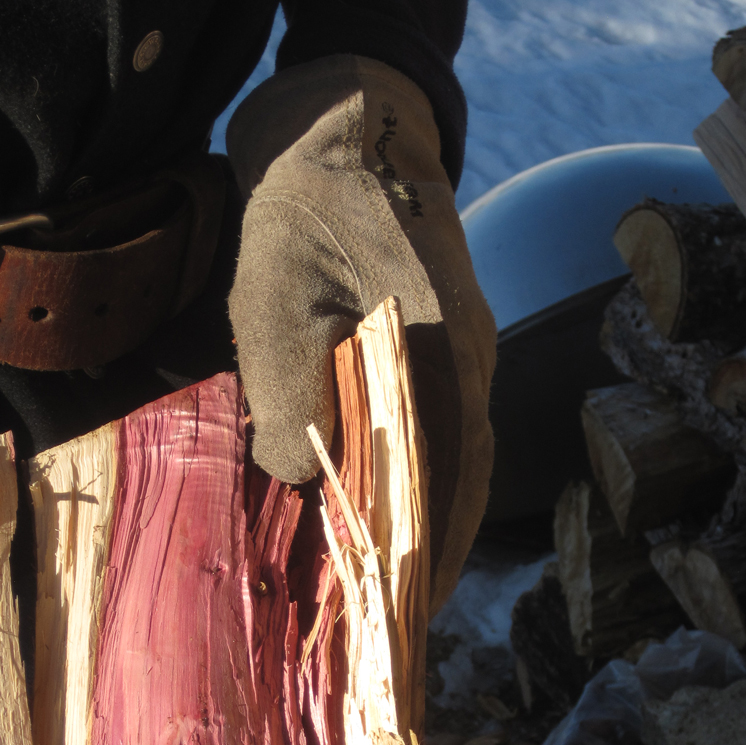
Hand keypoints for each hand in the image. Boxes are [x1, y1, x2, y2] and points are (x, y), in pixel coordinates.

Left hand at [227, 54, 495, 609]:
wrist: (344, 129)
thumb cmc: (300, 219)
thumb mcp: (273, 314)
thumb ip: (287, 409)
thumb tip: (301, 484)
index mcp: (440, 355)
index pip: (444, 481)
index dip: (425, 553)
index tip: (406, 612)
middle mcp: (472, 357)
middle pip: (463, 477)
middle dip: (432, 550)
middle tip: (403, 615)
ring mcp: (472, 345)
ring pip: (458, 453)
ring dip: (430, 516)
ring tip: (400, 576)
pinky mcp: (454, 336)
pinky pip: (445, 423)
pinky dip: (423, 472)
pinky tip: (392, 499)